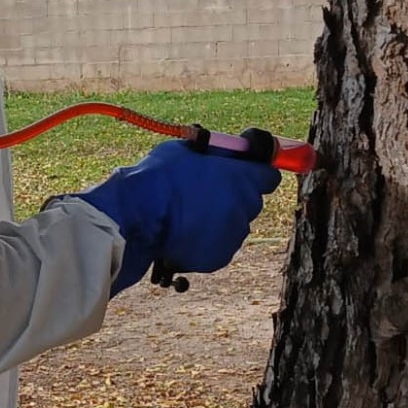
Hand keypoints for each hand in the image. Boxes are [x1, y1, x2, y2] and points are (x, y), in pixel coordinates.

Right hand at [71, 141, 281, 294]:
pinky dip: (204, 240)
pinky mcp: (218, 258)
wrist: (138, 216)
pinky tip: (182, 232)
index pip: (269, 176)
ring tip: (186, 214)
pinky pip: (217, 246)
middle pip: (250, 201)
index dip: (255, 173)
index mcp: (242, 178)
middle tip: (205, 192)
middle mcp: (244, 208)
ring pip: (233, 225)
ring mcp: (233, 236)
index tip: (242, 172)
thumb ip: (209, 153)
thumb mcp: (184, 149)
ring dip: (218, 219)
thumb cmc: (159, 177)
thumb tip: (215, 151)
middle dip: (233, 197)